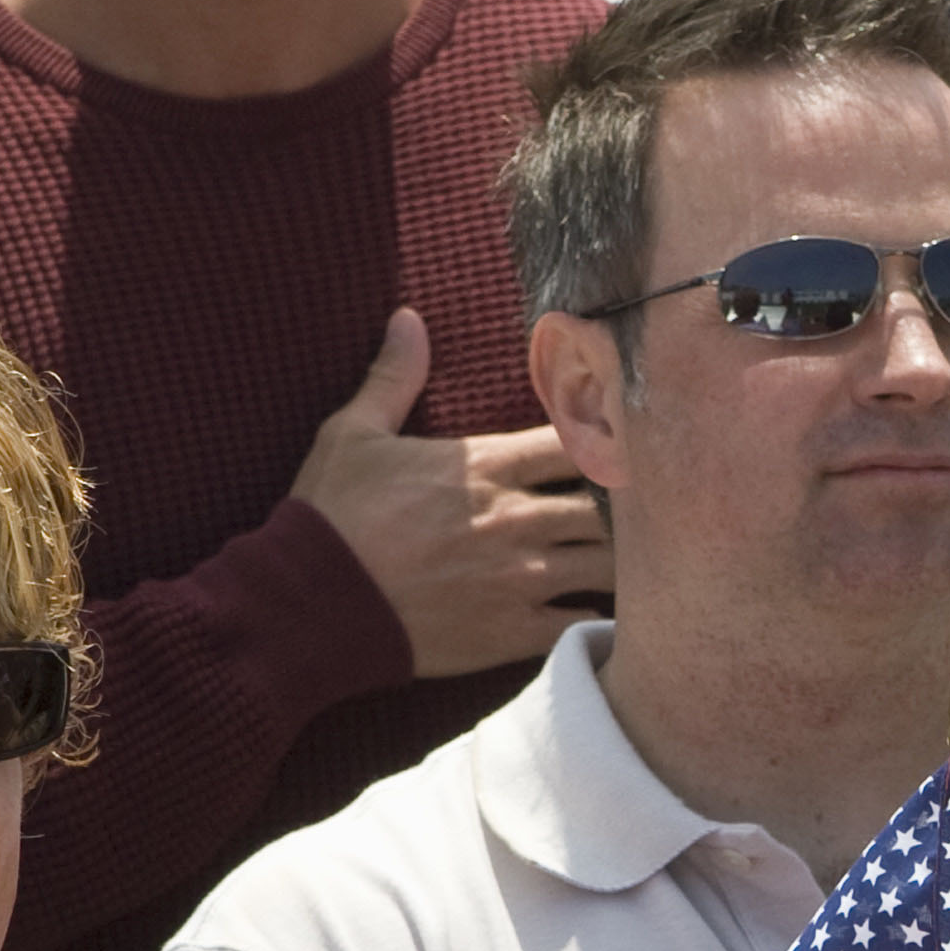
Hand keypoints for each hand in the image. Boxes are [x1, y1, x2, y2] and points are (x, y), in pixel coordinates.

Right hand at [286, 307, 604, 679]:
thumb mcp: (353, 433)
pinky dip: (601, 619)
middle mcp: (516, 519)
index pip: (579, 439)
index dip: (608, 440)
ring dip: (624, 561)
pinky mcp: (511, 632)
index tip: (616, 446)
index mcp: (486, 466)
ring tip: (635, 561)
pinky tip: (610, 614)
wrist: (309, 605)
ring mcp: (519, 578)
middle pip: (610, 505)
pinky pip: (583, 625)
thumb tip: (407, 317)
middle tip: (640, 510)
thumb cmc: (330, 516)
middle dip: (628, 507)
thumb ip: (393, 376)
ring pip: (609, 566)